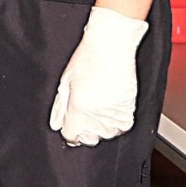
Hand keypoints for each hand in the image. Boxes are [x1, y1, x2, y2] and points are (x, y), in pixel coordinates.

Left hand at [49, 6, 147, 145]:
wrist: (112, 47)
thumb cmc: (87, 59)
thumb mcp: (65, 82)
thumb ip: (60, 107)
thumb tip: (56, 124)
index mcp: (78, 109)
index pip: (71, 136)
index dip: (69, 131)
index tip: (70, 124)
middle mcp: (97, 116)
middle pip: (89, 139)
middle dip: (84, 130)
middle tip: (85, 112)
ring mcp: (114, 115)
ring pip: (106, 135)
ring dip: (101, 127)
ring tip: (99, 107)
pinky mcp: (129, 111)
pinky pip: (121, 127)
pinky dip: (116, 122)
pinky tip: (110, 107)